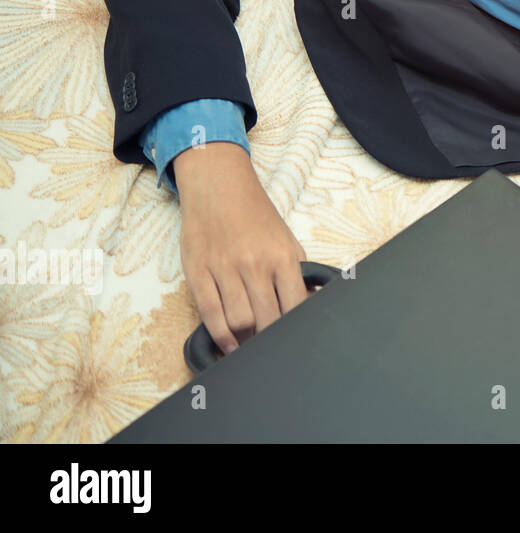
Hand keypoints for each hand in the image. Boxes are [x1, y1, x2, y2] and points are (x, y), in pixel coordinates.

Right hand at [174, 142, 308, 355]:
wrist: (219, 186)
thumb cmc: (257, 217)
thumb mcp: (287, 240)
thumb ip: (298, 273)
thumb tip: (307, 305)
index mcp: (282, 256)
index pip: (294, 305)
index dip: (294, 330)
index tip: (293, 341)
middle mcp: (255, 264)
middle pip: (266, 319)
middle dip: (269, 338)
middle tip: (270, 348)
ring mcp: (224, 268)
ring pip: (238, 320)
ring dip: (245, 340)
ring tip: (250, 346)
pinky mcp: (198, 271)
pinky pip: (210, 312)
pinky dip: (220, 336)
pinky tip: (229, 345)